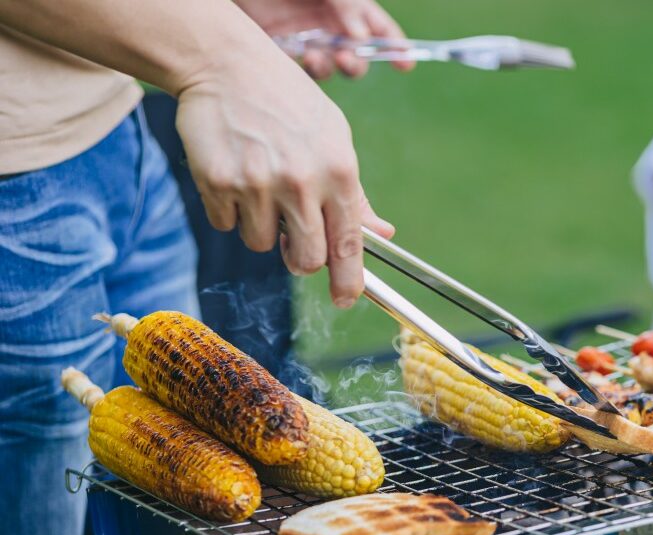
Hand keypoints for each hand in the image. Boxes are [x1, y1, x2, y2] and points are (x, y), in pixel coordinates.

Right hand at [176, 49, 394, 306]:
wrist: (228, 65)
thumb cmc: (289, 103)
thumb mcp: (335, 138)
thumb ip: (355, 194)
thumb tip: (383, 233)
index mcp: (338, 172)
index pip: (348, 244)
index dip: (348, 280)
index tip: (345, 300)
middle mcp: (301, 182)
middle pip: (306, 260)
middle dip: (300, 259)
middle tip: (293, 237)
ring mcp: (258, 184)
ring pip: (262, 244)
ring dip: (262, 226)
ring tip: (261, 183)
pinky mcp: (219, 183)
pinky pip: (226, 224)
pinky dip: (229, 209)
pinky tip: (235, 172)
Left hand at [234, 0, 412, 78]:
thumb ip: (346, 4)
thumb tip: (362, 36)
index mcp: (344, 4)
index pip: (377, 26)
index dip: (394, 45)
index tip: (406, 63)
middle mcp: (326, 22)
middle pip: (355, 53)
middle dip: (357, 62)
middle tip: (349, 60)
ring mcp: (302, 37)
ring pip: (329, 66)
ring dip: (331, 67)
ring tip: (321, 58)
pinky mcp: (277, 50)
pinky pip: (299, 72)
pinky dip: (307, 71)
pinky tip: (305, 58)